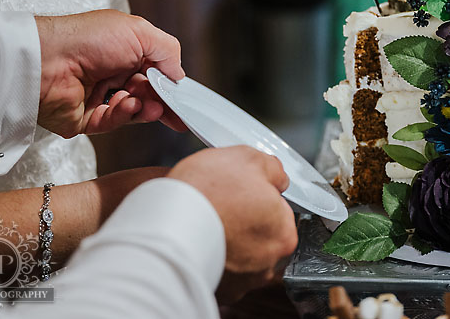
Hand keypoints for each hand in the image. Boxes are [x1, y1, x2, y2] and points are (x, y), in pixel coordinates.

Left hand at [36, 9, 186, 136]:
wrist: (46, 60)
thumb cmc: (88, 38)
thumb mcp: (139, 32)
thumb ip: (167, 51)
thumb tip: (179, 75)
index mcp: (124, 50)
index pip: (155, 71)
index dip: (171, 84)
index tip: (186, 99)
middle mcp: (112, 72)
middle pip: (147, 93)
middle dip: (162, 101)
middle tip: (176, 110)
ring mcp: (99, 96)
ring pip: (134, 110)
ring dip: (146, 108)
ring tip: (151, 106)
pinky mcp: (86, 118)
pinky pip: (114, 121)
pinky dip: (124, 114)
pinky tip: (128, 104)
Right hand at [168, 146, 297, 272]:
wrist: (166, 225)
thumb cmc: (206, 193)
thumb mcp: (247, 158)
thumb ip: (272, 169)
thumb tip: (276, 175)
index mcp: (283, 232)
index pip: (278, 210)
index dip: (257, 196)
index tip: (240, 192)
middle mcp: (268, 262)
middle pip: (261, 234)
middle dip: (245, 221)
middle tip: (221, 205)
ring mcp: (243, 280)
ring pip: (241, 254)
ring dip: (229, 241)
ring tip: (207, 222)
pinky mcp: (219, 290)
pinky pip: (222, 269)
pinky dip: (213, 256)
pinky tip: (200, 240)